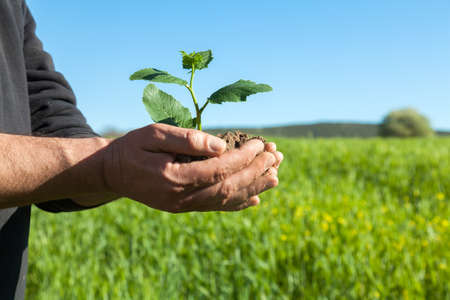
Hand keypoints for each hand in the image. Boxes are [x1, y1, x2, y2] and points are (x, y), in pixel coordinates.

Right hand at [102, 123, 281, 212]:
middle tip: (276, 157)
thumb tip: (221, 145)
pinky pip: (215, 208)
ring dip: (253, 188)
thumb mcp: (153, 133)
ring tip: (276, 177)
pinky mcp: (183, 207)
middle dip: (255, 172)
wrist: (111, 172)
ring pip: (225, 201)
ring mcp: (182, 206)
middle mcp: (181, 197)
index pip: (219, 170)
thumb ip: (186, 139)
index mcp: (173, 177)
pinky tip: (255, 199)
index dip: (244, 158)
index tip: (261, 144)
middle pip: (227, 187)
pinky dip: (237, 204)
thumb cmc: (132, 148)